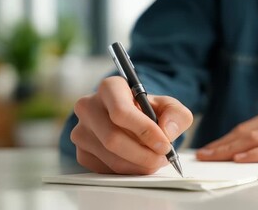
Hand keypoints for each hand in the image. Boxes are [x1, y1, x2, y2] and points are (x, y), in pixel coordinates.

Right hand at [71, 76, 192, 173]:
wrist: (134, 121)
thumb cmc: (149, 110)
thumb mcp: (170, 107)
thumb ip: (176, 115)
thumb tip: (167, 131)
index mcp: (110, 87)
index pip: (121, 112)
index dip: (145, 131)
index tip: (164, 144)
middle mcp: (89, 106)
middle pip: (113, 138)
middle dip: (144, 154)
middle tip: (163, 158)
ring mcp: (81, 130)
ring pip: (111, 157)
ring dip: (139, 165)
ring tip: (155, 159)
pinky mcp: (82, 152)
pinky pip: (106, 169)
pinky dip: (128, 170)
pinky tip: (139, 162)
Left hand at [196, 100, 257, 162]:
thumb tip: (254, 150)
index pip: (247, 126)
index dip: (226, 138)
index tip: (209, 147)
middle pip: (246, 131)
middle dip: (221, 144)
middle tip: (202, 154)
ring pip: (256, 138)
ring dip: (231, 149)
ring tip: (212, 157)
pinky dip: (257, 154)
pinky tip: (241, 159)